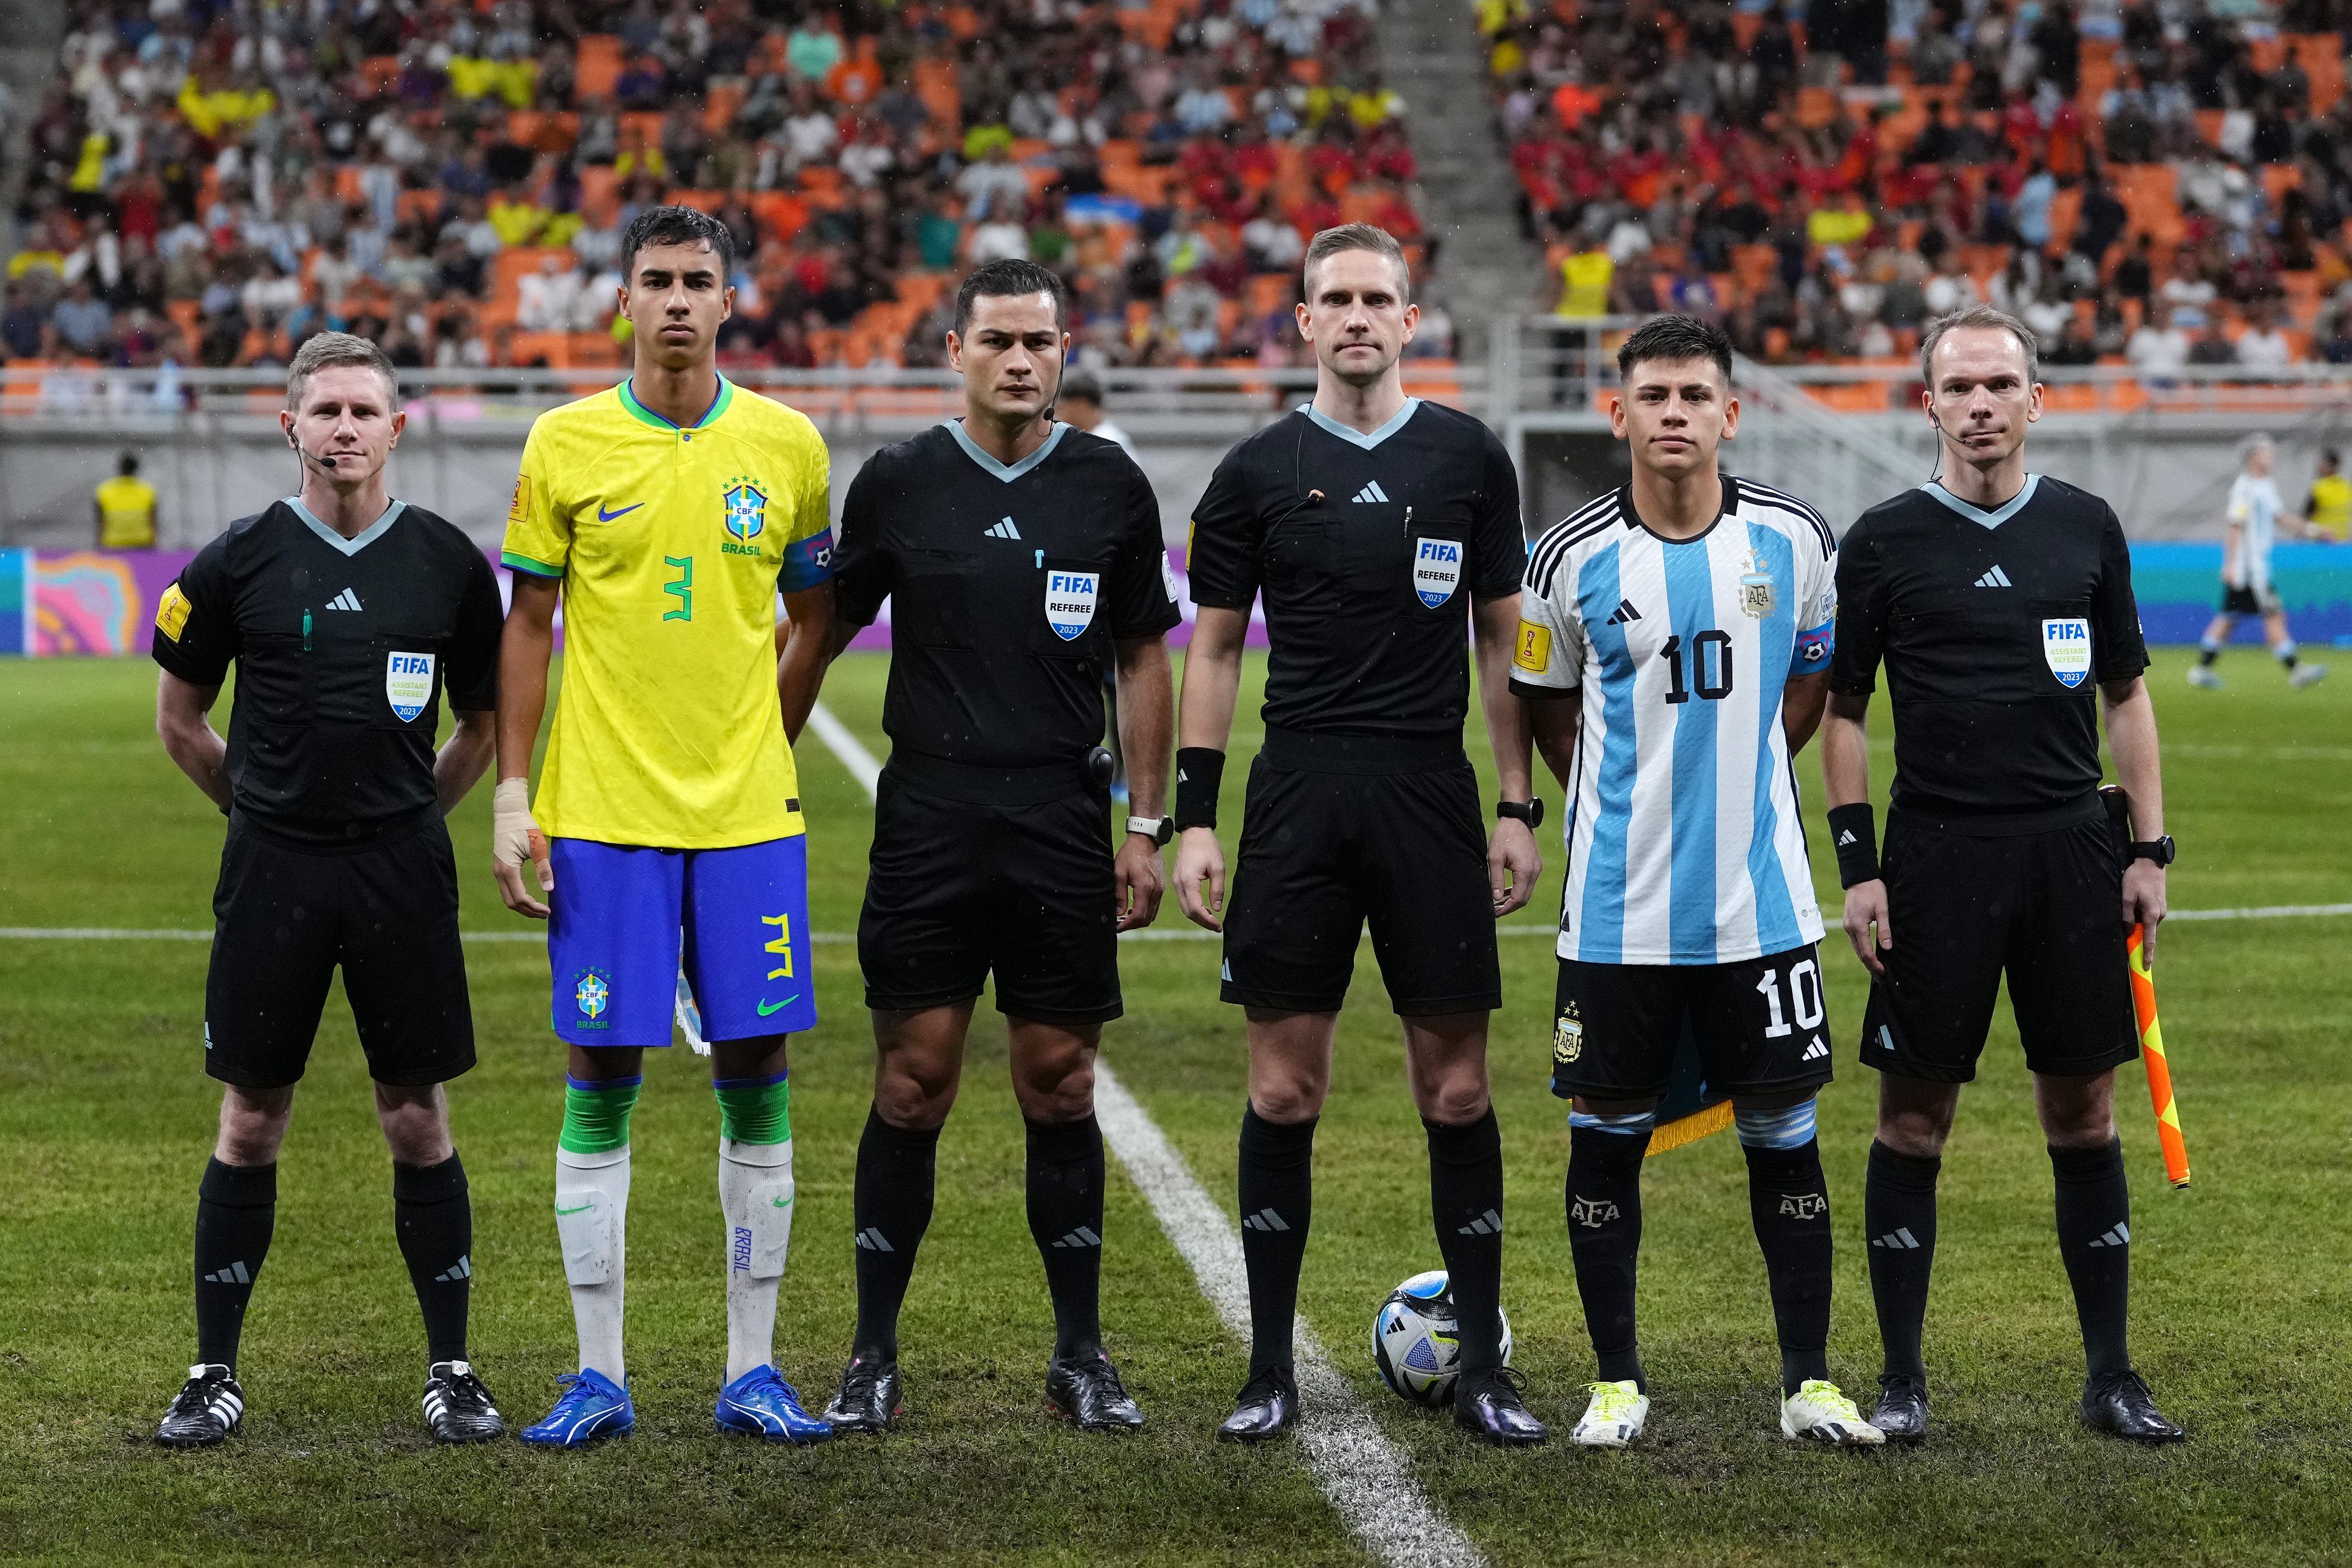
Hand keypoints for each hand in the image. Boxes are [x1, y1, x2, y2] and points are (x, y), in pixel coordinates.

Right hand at [491, 776, 552, 918]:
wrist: (508, 814)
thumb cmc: (525, 827)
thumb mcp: (538, 846)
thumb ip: (543, 868)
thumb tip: (550, 889)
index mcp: (508, 870)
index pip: (520, 898)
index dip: (534, 908)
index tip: (549, 911)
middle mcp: (499, 873)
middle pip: (512, 902)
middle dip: (528, 911)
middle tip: (545, 914)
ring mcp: (497, 872)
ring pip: (508, 897)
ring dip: (523, 906)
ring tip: (539, 910)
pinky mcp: (500, 869)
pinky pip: (507, 890)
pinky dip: (518, 898)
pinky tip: (530, 899)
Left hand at [1114, 832, 1165, 931]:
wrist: (1146, 839)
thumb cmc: (1130, 853)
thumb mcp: (1119, 873)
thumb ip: (1120, 895)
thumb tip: (1119, 913)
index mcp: (1145, 887)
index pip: (1139, 916)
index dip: (1127, 925)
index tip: (1117, 927)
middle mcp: (1156, 891)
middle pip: (1147, 919)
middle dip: (1133, 925)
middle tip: (1119, 924)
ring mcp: (1161, 889)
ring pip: (1152, 914)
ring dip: (1139, 919)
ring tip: (1125, 918)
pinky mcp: (1162, 887)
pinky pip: (1155, 906)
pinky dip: (1145, 912)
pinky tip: (1134, 909)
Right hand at [1172, 825, 1226, 930]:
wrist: (1194, 832)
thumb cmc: (1207, 847)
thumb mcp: (1218, 868)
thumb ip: (1217, 889)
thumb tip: (1216, 909)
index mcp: (1188, 881)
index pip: (1196, 909)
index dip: (1207, 921)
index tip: (1219, 925)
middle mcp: (1178, 884)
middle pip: (1188, 912)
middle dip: (1202, 922)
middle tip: (1217, 927)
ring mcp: (1176, 883)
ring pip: (1184, 908)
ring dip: (1197, 916)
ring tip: (1212, 920)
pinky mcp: (1177, 881)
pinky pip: (1183, 900)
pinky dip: (1193, 908)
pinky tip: (1204, 909)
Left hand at [1488, 816, 1540, 917]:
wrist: (1517, 819)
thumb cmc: (1504, 836)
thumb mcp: (1495, 858)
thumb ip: (1496, 879)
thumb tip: (1496, 898)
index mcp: (1526, 871)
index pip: (1518, 898)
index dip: (1506, 908)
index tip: (1494, 913)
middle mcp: (1535, 872)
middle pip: (1524, 898)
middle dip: (1510, 907)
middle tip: (1494, 911)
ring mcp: (1537, 868)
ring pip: (1527, 892)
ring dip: (1513, 899)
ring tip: (1497, 903)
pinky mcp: (1535, 865)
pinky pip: (1528, 883)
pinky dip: (1518, 890)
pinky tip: (1506, 891)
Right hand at [1842, 878, 1891, 977]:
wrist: (1859, 877)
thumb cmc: (1873, 891)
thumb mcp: (1883, 909)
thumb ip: (1884, 929)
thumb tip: (1887, 948)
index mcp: (1858, 925)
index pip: (1866, 952)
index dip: (1875, 964)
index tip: (1884, 972)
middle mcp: (1849, 928)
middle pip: (1859, 953)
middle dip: (1870, 966)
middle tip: (1880, 977)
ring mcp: (1847, 926)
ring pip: (1856, 948)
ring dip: (1866, 960)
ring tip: (1876, 969)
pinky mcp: (1848, 923)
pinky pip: (1855, 941)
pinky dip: (1862, 950)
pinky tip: (1869, 955)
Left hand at [2121, 859, 2166, 964]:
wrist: (2151, 863)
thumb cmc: (2136, 878)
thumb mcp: (2126, 896)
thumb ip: (2127, 916)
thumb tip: (2129, 932)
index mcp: (2152, 914)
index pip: (2149, 940)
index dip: (2147, 955)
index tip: (2145, 967)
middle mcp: (2160, 915)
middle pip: (2147, 933)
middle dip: (2138, 940)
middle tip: (2128, 943)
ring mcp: (2161, 910)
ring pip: (2147, 924)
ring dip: (2138, 926)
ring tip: (2129, 911)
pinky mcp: (2159, 906)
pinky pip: (2149, 917)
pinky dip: (2141, 919)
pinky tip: (2134, 907)